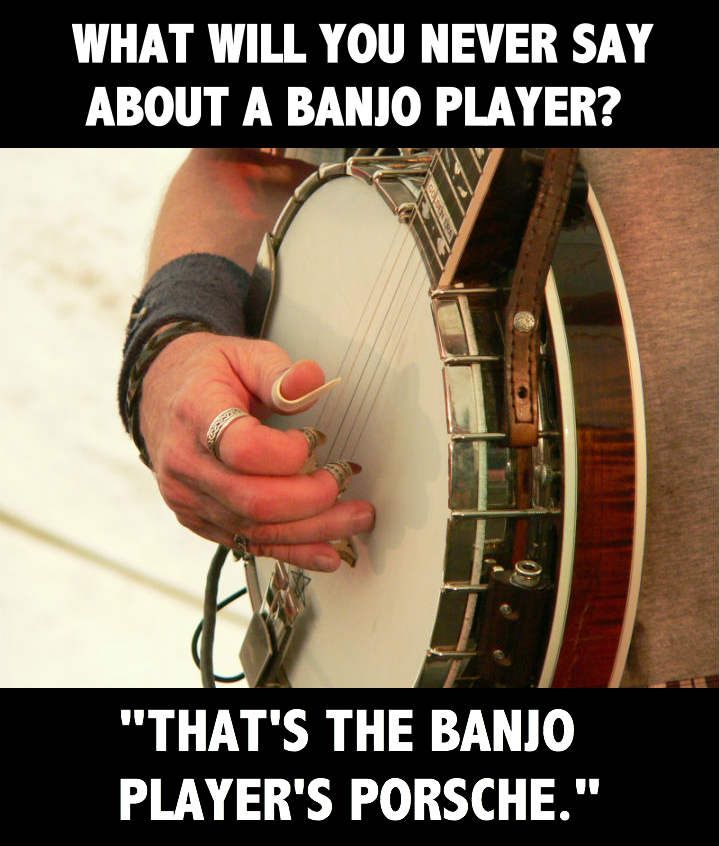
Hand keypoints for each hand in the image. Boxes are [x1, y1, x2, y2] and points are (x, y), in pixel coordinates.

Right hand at [139, 332, 374, 569]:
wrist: (162, 394)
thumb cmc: (207, 374)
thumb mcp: (245, 356)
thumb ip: (279, 372)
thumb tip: (310, 382)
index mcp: (196, 415)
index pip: (242, 449)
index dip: (287, 454)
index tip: (313, 440)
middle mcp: (187, 464)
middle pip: (253, 500)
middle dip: (311, 499)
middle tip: (345, 480)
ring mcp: (190, 498)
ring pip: (256, 529)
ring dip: (314, 529)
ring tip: (355, 518)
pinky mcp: (200, 520)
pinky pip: (249, 543)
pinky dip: (293, 551)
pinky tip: (326, 553)